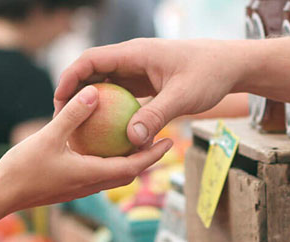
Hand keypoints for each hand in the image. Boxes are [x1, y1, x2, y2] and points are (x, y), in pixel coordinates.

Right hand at [0, 85, 171, 213]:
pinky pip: (98, 173)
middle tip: (160, 139)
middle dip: (147, 158)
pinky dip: (108, 161)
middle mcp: (91, 185)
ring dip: (129, 161)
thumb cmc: (22, 169)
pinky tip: (102, 145)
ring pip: (114, 175)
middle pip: (128, 172)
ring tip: (136, 141)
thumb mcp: (48, 137)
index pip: (133, 167)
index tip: (169, 142)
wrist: (1, 196)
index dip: (153, 155)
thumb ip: (72, 115)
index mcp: (92, 175)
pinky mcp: (70, 187)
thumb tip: (94, 92)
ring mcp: (80, 188)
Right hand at [54, 39, 243, 146]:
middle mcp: (132, 60)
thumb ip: (156, 116)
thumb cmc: (209, 74)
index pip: (91, 60)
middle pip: (93, 73)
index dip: (70, 78)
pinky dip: (111, 112)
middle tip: (63, 121)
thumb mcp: (183, 96)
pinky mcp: (146, 84)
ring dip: (92, 105)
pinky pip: (122, 97)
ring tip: (79, 130)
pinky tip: (108, 134)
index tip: (59, 101)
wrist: (230, 66)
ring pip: (106, 86)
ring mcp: (139, 72)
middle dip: (75, 94)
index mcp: (135, 53)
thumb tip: (131, 140)